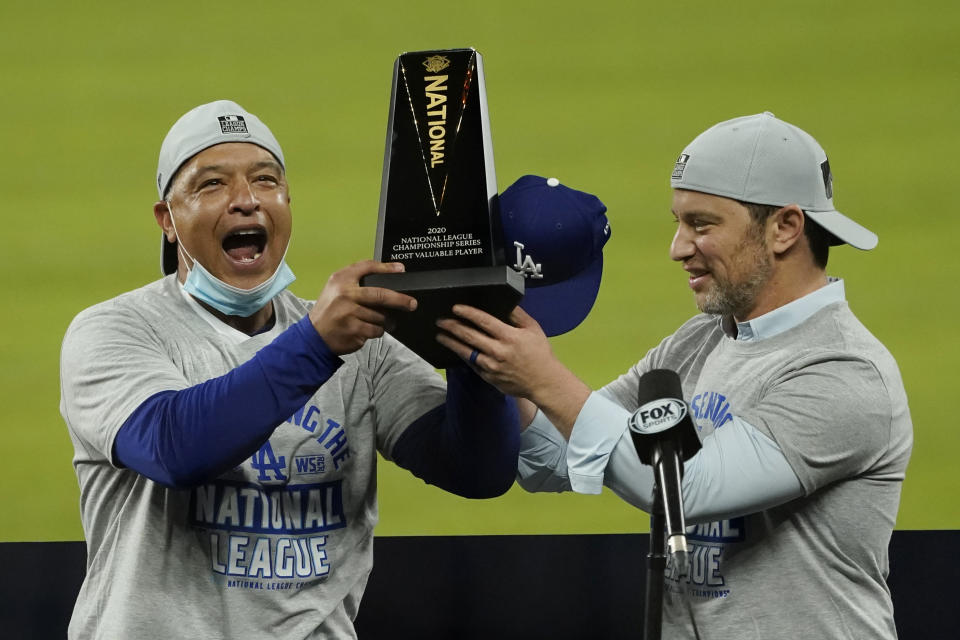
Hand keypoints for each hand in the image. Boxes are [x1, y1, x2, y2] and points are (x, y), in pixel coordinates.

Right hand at [309, 260, 415, 354]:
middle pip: (381, 294)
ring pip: (381, 316)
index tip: (401, 269)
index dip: (387, 267)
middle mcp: (345, 295)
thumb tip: (388, 276)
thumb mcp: (336, 287)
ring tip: (380, 321)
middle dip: (400, 300)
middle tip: (411, 304)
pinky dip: (377, 331)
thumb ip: (356, 280)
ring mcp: (350, 314)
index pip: (366, 267)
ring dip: (385, 320)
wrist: (314, 335)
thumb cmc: (329, 310)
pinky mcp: (355, 331)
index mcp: (341, 280)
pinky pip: (376, 330)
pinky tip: (368, 329)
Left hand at [436, 305, 589, 437]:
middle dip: (453, 327)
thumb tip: (505, 303)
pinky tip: (455, 350)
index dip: (468, 313)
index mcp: (510, 337)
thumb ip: (518, 315)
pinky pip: (472, 365)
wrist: (544, 382)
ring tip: (440, 335)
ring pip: (466, 352)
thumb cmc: (540, 354)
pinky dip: (462, 356)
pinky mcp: (489, 378)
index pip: (484, 321)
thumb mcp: (534, 329)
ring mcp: (492, 366)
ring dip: (452, 343)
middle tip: (440, 320)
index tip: (456, 308)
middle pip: (470, 336)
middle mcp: (498, 351)